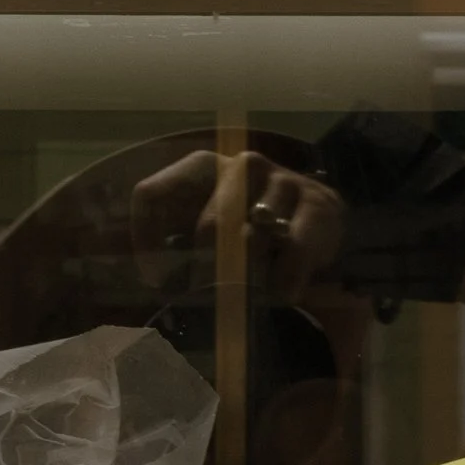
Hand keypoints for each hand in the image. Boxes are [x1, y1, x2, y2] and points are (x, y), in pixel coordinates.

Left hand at [130, 150, 350, 300]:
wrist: (318, 222)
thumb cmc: (250, 228)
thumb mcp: (209, 228)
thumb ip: (177, 243)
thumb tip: (154, 281)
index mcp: (203, 167)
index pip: (154, 193)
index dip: (146, 240)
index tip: (156, 279)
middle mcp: (241, 166)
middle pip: (209, 227)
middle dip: (206, 272)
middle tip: (210, 298)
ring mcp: (282, 181)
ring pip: (253, 241)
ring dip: (250, 278)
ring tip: (250, 296)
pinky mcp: (317, 203)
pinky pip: (295, 249)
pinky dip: (286, 279)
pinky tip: (283, 293)